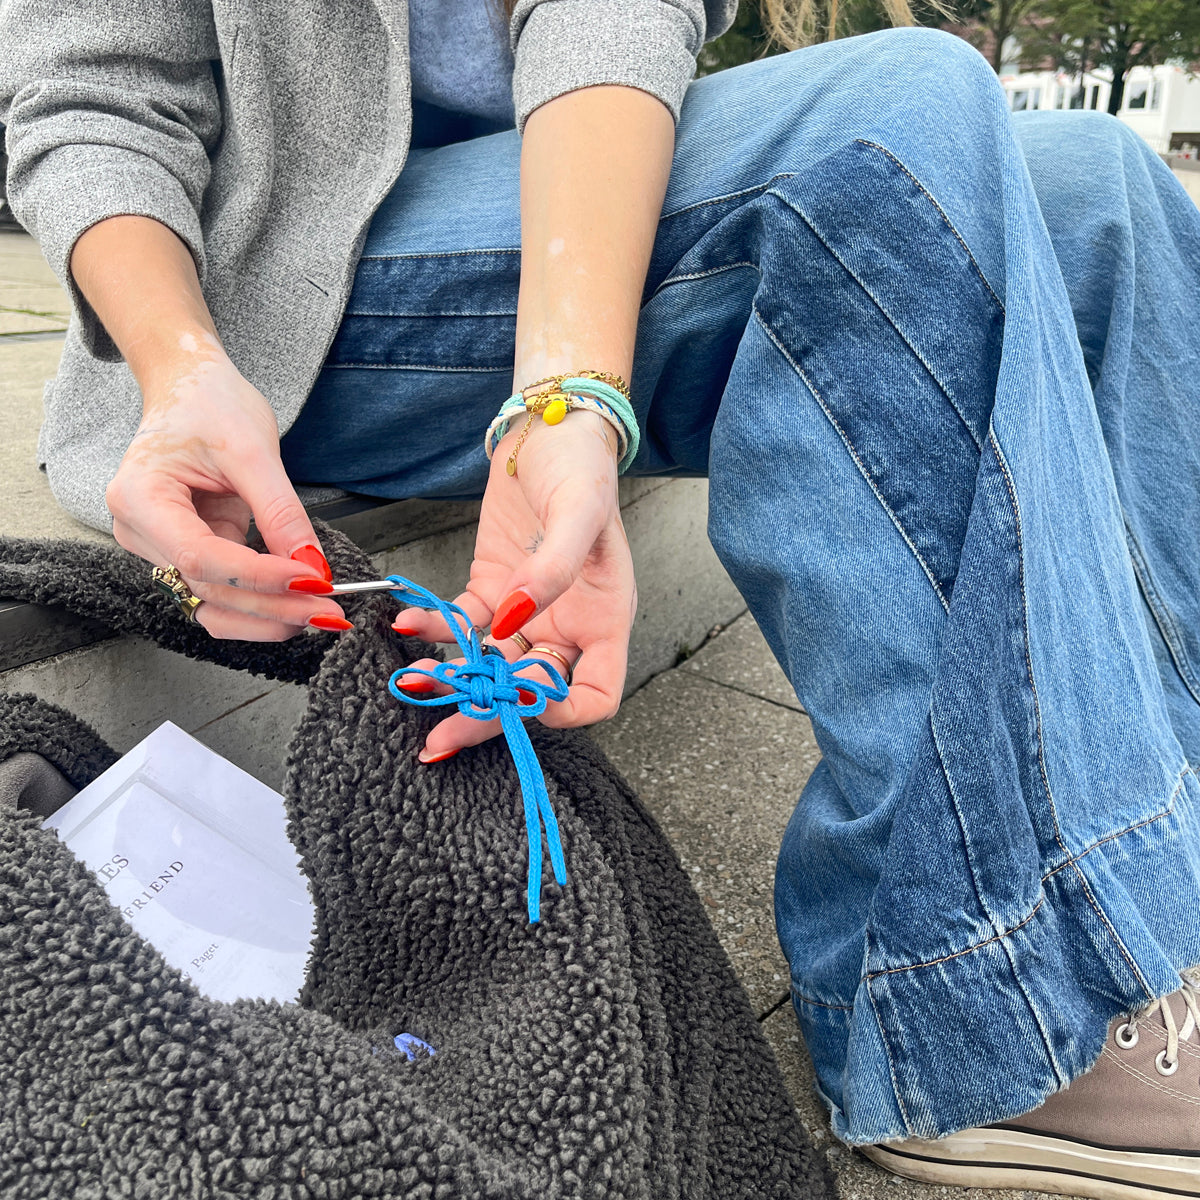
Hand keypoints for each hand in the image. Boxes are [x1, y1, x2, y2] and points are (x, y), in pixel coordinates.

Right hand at [106, 342, 349, 639]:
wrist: (190, 387)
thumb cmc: (209, 403)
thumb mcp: (253, 449)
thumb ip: (280, 511)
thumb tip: (312, 566)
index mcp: (139, 497)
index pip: (200, 556)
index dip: (258, 577)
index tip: (312, 580)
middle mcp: (139, 530)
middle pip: (207, 588)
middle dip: (273, 606)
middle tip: (329, 610)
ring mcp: (161, 546)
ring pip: (212, 603)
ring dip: (267, 617)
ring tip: (319, 614)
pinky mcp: (188, 551)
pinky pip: (222, 592)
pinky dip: (261, 604)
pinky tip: (299, 605)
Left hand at [392, 410, 636, 759]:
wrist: (548, 428)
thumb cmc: (581, 467)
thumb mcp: (578, 513)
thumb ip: (553, 570)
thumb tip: (513, 621)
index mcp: (603, 619)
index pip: (596, 696)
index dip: (561, 712)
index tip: (520, 701)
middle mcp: (567, 627)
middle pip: (531, 693)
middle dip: (488, 716)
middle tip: (442, 737)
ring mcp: (526, 613)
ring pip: (490, 666)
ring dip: (453, 680)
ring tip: (413, 683)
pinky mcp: (491, 590)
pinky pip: (461, 625)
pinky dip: (434, 631)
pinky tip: (408, 625)